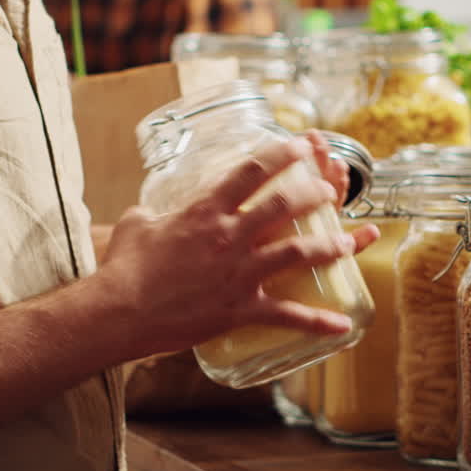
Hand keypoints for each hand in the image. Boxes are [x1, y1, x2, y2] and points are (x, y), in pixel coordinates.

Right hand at [97, 138, 378, 358]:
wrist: (119, 311)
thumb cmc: (124, 268)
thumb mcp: (137, 225)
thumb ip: (152, 213)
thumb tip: (152, 213)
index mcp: (206, 211)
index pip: (251, 171)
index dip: (281, 154)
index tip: (301, 144)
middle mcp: (229, 237)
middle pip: (284, 205)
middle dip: (315, 194)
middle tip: (330, 191)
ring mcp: (238, 273)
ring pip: (297, 252)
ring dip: (331, 245)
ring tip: (351, 241)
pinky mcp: (240, 308)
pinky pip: (287, 315)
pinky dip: (318, 321)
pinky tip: (343, 325)